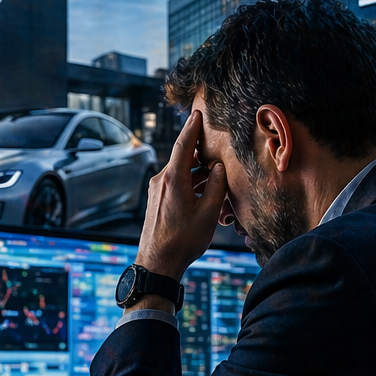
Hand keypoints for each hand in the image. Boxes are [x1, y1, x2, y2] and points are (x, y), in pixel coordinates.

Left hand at [136, 110, 227, 282]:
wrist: (157, 263)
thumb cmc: (183, 240)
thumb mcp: (208, 213)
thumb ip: (216, 187)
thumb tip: (218, 168)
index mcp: (173, 179)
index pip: (184, 145)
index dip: (192, 127)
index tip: (197, 113)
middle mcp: (161, 180)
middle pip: (183, 158)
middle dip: (200, 153)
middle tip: (216, 146)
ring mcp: (157, 190)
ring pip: (181, 173)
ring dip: (198, 173)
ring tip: (217, 177)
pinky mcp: (157, 200)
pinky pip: (176, 184)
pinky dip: (190, 184)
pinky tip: (205, 193)